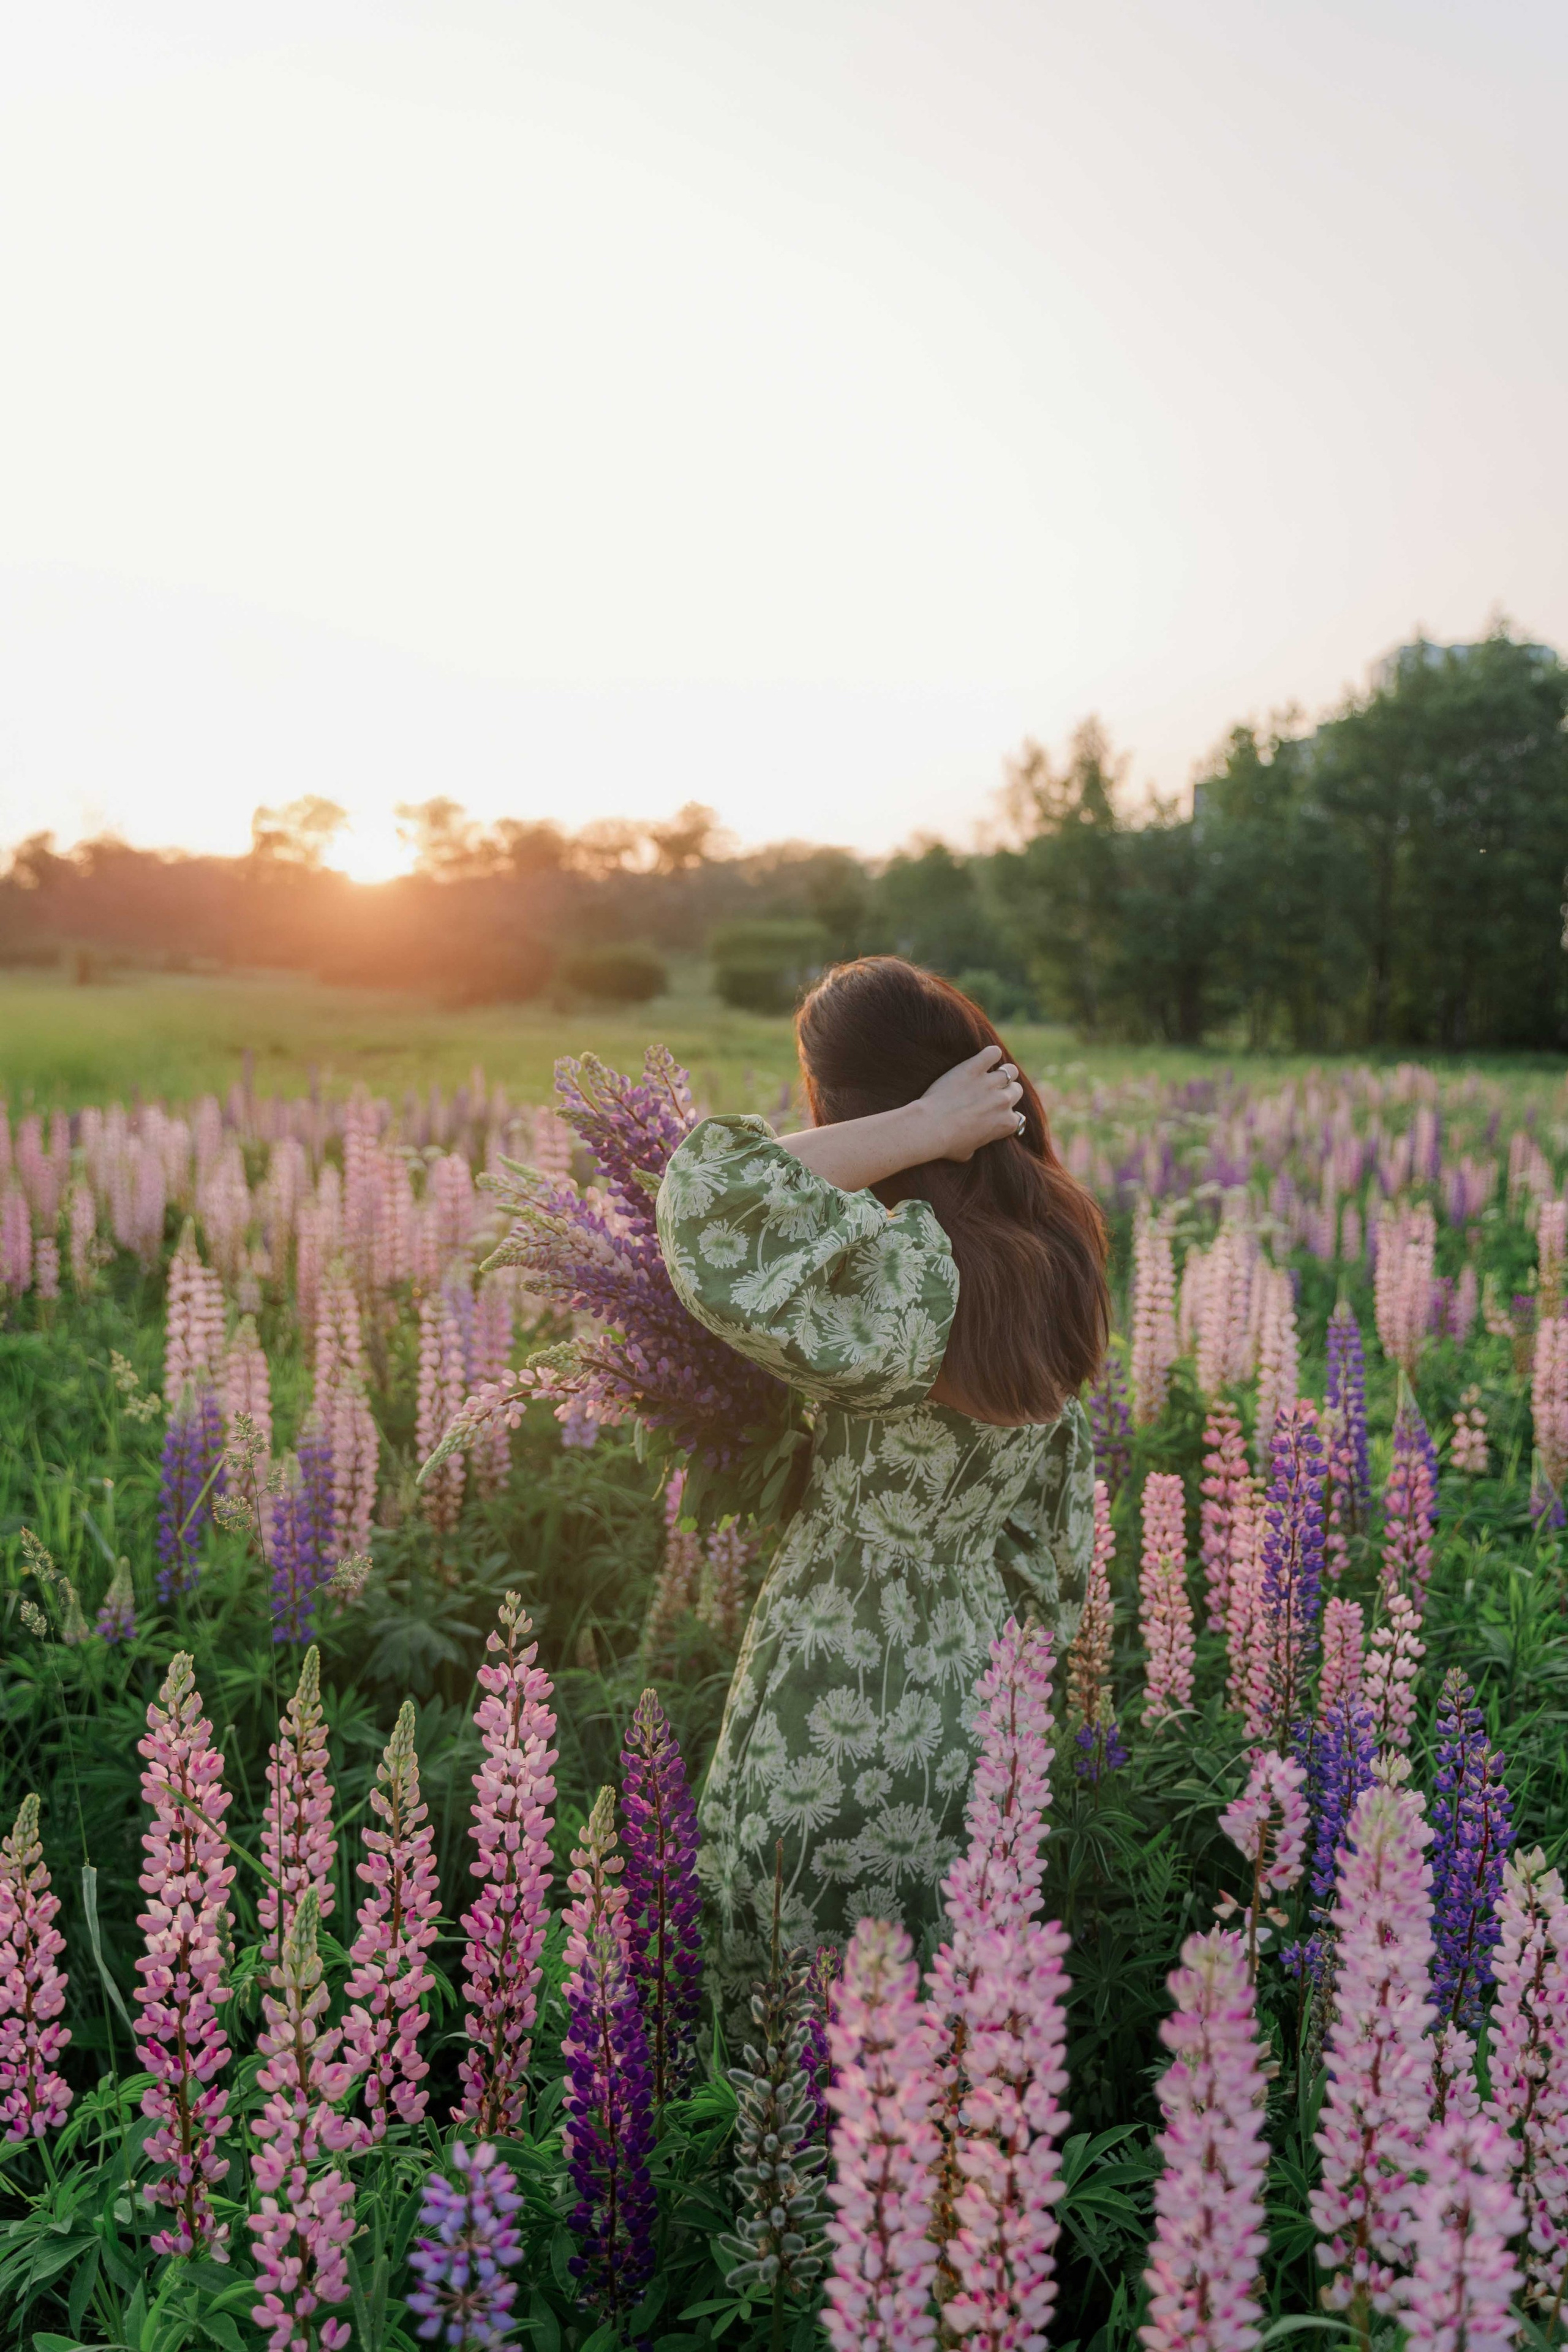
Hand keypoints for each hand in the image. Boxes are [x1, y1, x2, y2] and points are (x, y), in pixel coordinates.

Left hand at [917, 1045, 1024, 1161]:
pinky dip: (990, 1054)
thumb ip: (979, 1144)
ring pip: (1010, 1071)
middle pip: (1016, 1091)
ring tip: (991, 1073)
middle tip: (992, 1093)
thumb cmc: (947, 1143)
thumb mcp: (967, 1153)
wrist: (931, 1127)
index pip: (1017, 1117)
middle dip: (1007, 1092)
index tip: (996, 1114)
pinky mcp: (975, 1068)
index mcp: (1006, 1124)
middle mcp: (1004, 1102)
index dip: (1006, 1115)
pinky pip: (992, 1053)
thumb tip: (975, 1145)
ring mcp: (991, 1083)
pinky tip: (983, 1058)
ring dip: (1003, 1072)